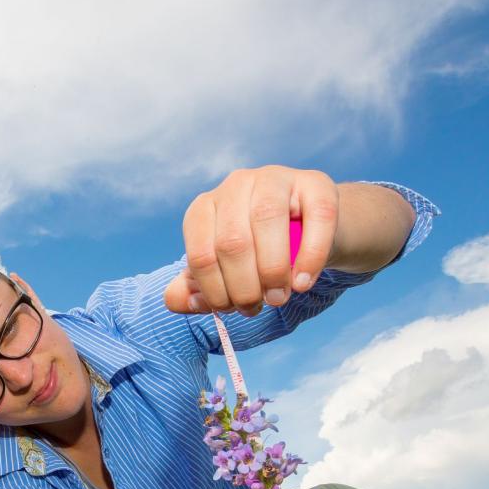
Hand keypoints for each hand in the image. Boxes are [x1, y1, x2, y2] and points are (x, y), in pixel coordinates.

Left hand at [164, 165, 339, 316]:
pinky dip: (309, 257)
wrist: (312, 234)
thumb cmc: (262, 254)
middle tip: (257, 307)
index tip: (232, 310)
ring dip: (273, 271)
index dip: (215, 291)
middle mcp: (236, 185)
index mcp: (205, 207)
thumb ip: (196, 289)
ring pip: (267, 220)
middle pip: (232, 241)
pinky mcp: (315, 183)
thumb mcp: (226, 272)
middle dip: (244, 287)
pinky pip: (314, 219)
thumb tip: (174, 300)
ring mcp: (275, 178)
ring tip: (280, 297)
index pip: (200, 253)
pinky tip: (303, 282)